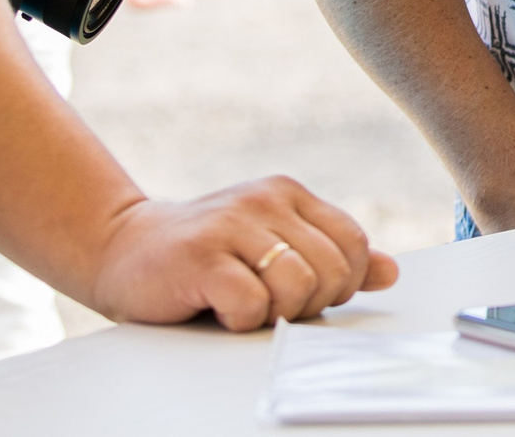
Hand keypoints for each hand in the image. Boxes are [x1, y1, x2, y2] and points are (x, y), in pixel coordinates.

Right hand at [88, 177, 397, 327]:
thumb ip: (329, 256)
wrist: (124, 251)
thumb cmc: (206, 258)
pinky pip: (252, 303)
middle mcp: (265, 199)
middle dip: (309, 304)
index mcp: (289, 194)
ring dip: (275, 313)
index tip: (303, 295)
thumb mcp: (274, 249)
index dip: (340, 284)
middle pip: (332, 269)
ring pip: (298, 286)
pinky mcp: (201, 255)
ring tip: (244, 304)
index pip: (354, 243)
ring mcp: (232, 223)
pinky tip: (218, 308)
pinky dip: (241, 320)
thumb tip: (390, 272)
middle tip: (269, 304)